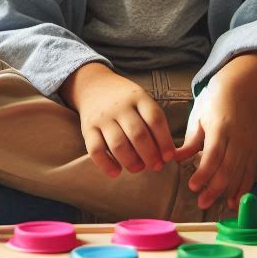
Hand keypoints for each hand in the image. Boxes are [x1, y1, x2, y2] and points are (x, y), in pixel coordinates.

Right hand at [60, 63, 175, 178]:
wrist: (93, 86)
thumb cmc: (125, 100)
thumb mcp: (142, 101)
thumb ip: (153, 122)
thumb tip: (167, 154)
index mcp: (138, 98)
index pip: (155, 119)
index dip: (164, 141)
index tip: (169, 157)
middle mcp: (120, 106)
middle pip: (138, 134)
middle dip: (150, 155)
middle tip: (156, 166)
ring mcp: (102, 117)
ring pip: (118, 144)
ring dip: (131, 162)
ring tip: (138, 168)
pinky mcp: (87, 129)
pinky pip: (95, 150)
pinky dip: (106, 164)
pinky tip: (116, 172)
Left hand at [175, 79, 256, 212]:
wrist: (242, 88)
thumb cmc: (216, 99)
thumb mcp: (198, 115)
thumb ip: (190, 140)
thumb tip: (175, 159)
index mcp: (221, 128)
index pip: (214, 155)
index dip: (204, 173)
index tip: (192, 186)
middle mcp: (237, 138)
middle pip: (228, 168)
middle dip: (215, 188)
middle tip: (201, 202)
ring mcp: (248, 145)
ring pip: (240, 173)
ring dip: (228, 191)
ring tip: (216, 205)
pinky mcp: (254, 149)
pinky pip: (250, 172)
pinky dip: (243, 187)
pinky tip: (234, 200)